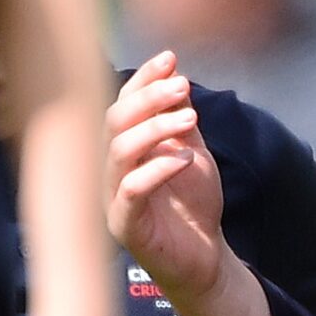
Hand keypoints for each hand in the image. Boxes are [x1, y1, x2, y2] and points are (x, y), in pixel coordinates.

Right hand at [107, 53, 226, 308]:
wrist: (204, 257)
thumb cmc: (193, 206)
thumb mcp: (192, 153)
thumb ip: (182, 122)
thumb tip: (178, 79)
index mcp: (126, 147)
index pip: (124, 103)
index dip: (143, 79)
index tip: (170, 59)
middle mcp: (111, 167)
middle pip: (115, 120)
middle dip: (149, 97)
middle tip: (183, 86)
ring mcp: (113, 195)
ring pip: (118, 149)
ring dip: (155, 128)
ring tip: (190, 119)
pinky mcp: (124, 223)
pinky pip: (131, 189)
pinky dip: (157, 168)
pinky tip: (184, 158)